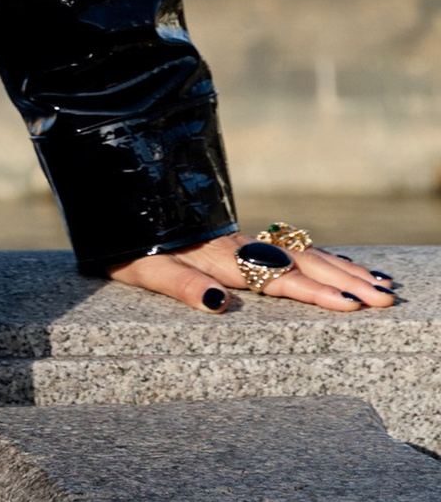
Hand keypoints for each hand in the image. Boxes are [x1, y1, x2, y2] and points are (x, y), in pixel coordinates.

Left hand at [109, 232, 401, 314]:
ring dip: (343, 269)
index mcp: (219, 261)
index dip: (316, 294)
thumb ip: (182, 287)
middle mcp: (238, 249)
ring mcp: (242, 241)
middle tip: (385, 298)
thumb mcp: (145, 269)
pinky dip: (322, 255)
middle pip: (302, 266)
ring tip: (380, 283)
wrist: (116, 197)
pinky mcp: (238, 238)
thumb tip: (219, 304)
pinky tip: (340, 263)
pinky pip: (290, 246)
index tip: (352, 305)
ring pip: (302, 254)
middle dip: (346, 283)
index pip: (277, 282)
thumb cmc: (127, 243)